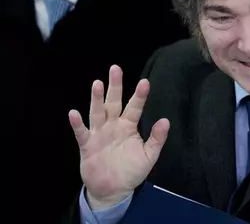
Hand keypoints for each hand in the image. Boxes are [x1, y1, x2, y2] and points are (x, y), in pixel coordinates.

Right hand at [68, 65, 169, 209]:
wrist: (113, 190)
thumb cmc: (131, 171)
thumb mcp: (149, 156)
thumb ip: (157, 139)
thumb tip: (165, 120)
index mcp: (129, 126)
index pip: (135, 107)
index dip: (139, 96)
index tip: (145, 82)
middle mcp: (113, 126)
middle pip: (113, 102)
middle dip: (115, 86)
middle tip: (115, 68)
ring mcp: (99, 134)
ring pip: (98, 112)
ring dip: (96, 99)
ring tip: (97, 83)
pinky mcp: (87, 145)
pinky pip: (81, 133)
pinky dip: (77, 123)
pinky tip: (74, 113)